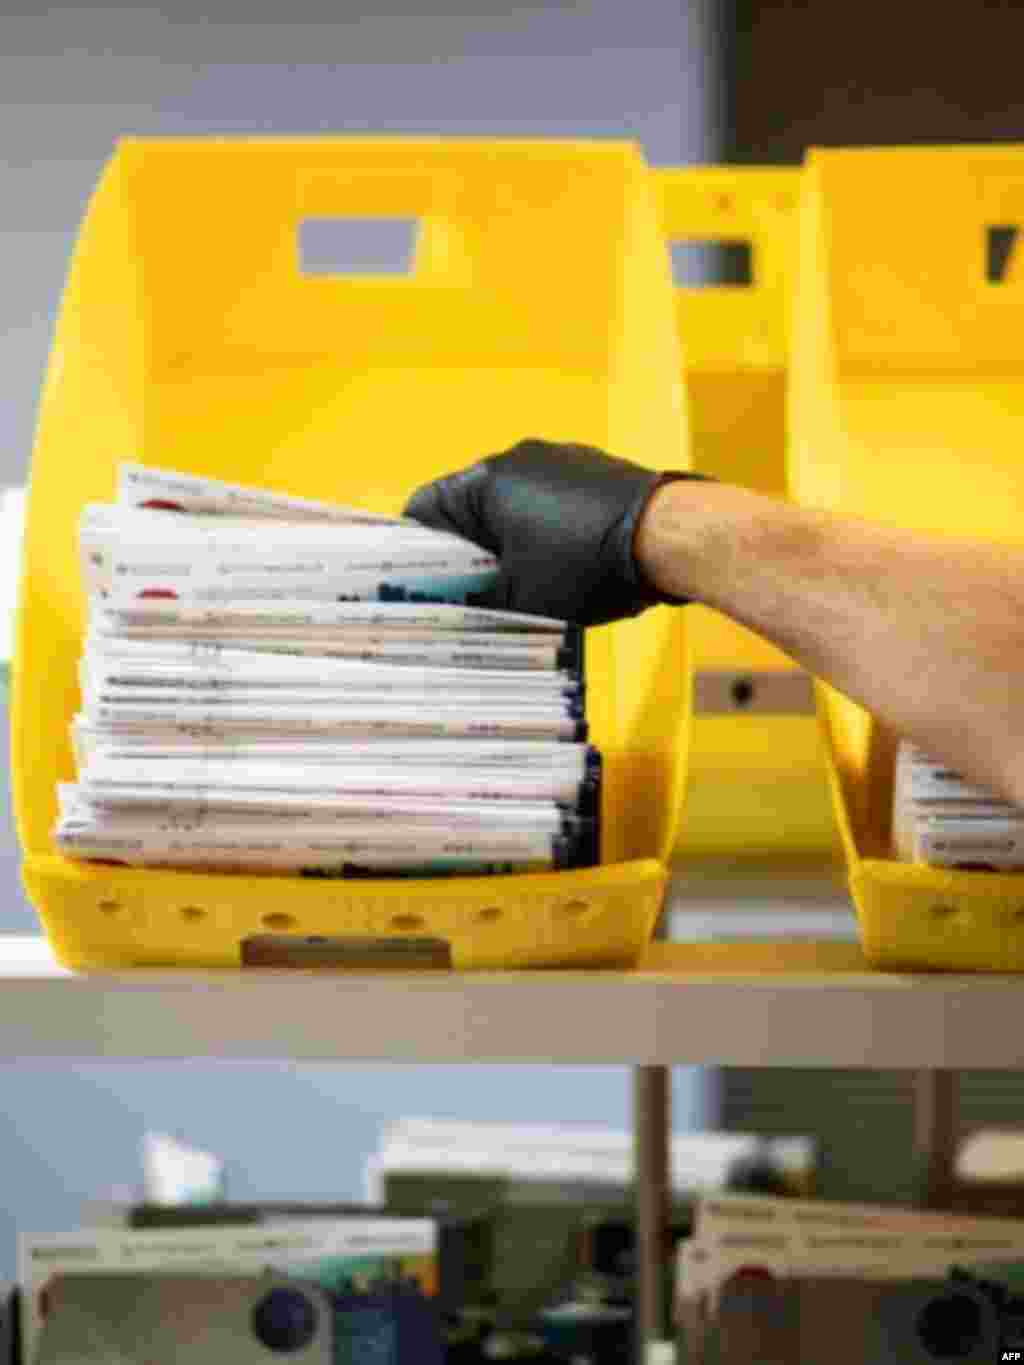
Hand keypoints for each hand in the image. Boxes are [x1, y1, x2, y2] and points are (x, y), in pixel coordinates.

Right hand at [403, 438, 703, 624]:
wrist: (671, 537)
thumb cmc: (586, 565)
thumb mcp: (522, 599)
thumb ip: (478, 602)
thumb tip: (455, 611)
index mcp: (485, 482)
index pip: (426, 510)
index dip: (419, 551)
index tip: (422, 585)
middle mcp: (517, 459)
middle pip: (471, 508)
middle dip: (469, 552)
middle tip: (472, 596)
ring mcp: (559, 460)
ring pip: (513, 506)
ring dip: (510, 543)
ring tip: (524, 587)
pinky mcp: (594, 470)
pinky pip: (552, 503)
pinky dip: (547, 532)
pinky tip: (565, 566)